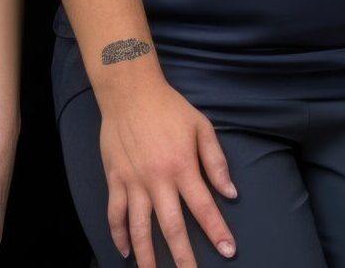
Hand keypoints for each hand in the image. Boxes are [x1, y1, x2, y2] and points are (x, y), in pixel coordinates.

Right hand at [98, 71, 237, 267]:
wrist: (130, 92)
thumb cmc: (170, 108)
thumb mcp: (201, 126)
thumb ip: (215, 161)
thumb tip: (230, 192)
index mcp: (182, 166)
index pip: (203, 207)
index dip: (217, 231)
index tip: (228, 251)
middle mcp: (157, 180)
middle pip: (171, 227)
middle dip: (183, 257)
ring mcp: (133, 182)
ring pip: (140, 228)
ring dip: (148, 256)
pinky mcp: (115, 180)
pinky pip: (115, 215)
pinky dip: (119, 236)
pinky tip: (126, 252)